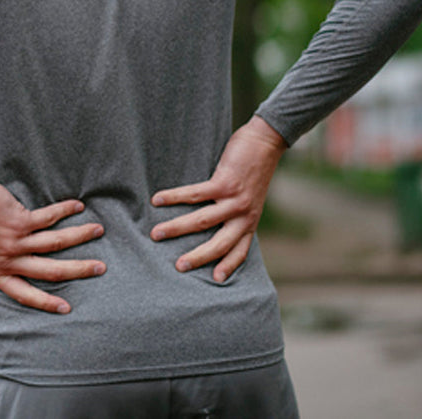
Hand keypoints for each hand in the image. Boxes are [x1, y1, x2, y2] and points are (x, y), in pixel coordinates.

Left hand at [0, 178, 105, 313]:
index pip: (23, 293)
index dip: (45, 303)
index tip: (67, 308)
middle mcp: (9, 260)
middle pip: (50, 271)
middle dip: (78, 270)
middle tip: (100, 268)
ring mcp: (16, 241)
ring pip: (56, 243)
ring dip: (81, 236)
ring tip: (99, 231)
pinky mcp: (21, 220)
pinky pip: (49, 217)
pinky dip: (65, 210)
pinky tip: (78, 206)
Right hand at [149, 116, 286, 281]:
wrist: (266, 143)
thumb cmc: (254, 169)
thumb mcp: (251, 197)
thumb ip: (236, 212)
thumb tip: (212, 221)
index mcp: (250, 221)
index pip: (240, 250)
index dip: (228, 266)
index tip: (215, 279)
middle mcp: (244, 215)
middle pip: (220, 244)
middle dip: (198, 257)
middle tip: (178, 267)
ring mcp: (235, 200)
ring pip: (202, 221)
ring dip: (176, 228)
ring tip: (155, 234)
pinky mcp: (225, 183)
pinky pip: (194, 195)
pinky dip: (174, 197)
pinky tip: (157, 199)